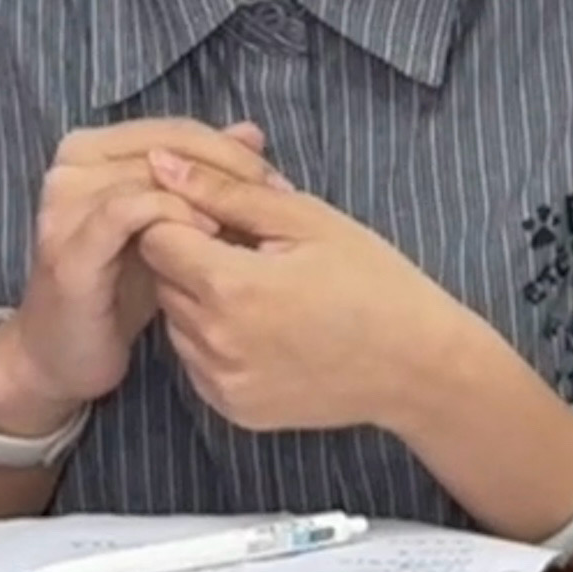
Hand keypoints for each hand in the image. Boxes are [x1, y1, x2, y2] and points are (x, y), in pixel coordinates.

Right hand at [0, 119, 275, 431]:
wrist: (63, 355)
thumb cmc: (119, 287)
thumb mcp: (168, 225)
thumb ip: (203, 177)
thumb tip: (250, 131)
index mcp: (90, 149)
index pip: (174, 129)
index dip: (231, 151)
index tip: (277, 182)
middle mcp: (70, 166)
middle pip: (166, 147)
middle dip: (228, 170)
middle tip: (275, 199)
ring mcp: (64, 205)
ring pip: (152, 175)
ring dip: (209, 194)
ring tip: (251, 222)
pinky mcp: (69, 248)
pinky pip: (129, 212)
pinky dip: (175, 216)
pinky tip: (211, 236)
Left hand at [136, 149, 473, 434]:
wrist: (417, 365)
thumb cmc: (372, 279)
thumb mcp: (305, 219)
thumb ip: (225, 191)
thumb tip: (159, 162)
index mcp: (231, 287)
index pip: (156, 236)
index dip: (184, 216)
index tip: (226, 218)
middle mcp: (214, 342)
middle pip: (161, 279)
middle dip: (192, 256)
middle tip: (253, 252)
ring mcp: (221, 382)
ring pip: (176, 321)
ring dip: (201, 299)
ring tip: (263, 290)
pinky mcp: (232, 409)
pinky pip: (197, 361)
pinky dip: (216, 339)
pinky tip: (265, 327)